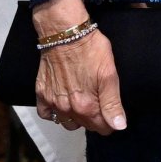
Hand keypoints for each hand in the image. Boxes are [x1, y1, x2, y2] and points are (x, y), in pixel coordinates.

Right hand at [33, 0, 126, 134]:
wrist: (65, 33)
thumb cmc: (89, 49)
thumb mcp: (109, 75)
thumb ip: (113, 104)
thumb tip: (119, 126)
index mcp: (86, 106)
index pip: (102, 128)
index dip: (110, 122)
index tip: (112, 113)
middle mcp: (67, 108)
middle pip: (86, 125)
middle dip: (95, 119)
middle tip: (100, 102)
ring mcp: (52, 101)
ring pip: (67, 122)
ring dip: (76, 118)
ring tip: (83, 103)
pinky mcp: (41, 93)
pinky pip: (46, 114)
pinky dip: (54, 113)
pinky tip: (62, 103)